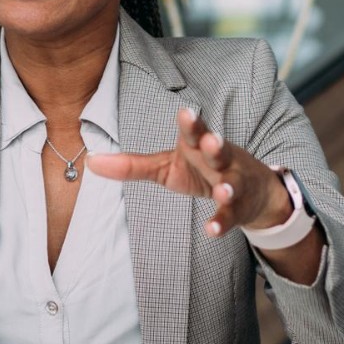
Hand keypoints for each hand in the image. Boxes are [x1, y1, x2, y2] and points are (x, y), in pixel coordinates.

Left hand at [88, 108, 291, 235]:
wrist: (252, 191)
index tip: (185, 113)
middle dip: (215, 144)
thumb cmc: (201, 171)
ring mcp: (232, 183)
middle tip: (211, 140)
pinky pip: (231, 216)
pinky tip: (211, 230)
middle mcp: (219, 160)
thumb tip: (91, 161)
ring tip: (221, 190)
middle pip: (218, 150)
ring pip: (231, 183)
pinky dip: (222, 223)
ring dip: (227, 187)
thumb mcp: (167, 166)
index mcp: (198, 146)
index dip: (191, 123)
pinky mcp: (238, 208)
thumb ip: (133, 165)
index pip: (195, 131)